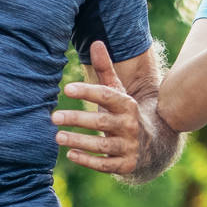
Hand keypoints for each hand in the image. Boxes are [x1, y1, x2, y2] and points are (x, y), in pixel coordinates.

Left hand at [54, 41, 142, 174]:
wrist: (153, 144)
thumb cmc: (125, 113)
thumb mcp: (118, 92)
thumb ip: (105, 70)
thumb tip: (96, 42)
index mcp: (127, 105)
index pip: (107, 96)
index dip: (87, 91)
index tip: (67, 88)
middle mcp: (130, 125)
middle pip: (102, 121)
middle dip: (77, 118)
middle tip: (53, 116)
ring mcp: (129, 146)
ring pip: (103, 144)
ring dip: (80, 140)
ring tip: (57, 136)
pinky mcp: (125, 164)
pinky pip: (106, 164)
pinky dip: (88, 160)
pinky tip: (71, 154)